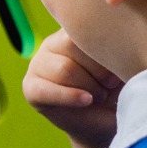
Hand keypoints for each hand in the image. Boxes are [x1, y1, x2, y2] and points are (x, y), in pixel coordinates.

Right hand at [23, 29, 122, 147]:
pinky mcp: (30, 86)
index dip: (104, 51)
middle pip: (71, 44)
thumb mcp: (117, 65)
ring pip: (63, 68)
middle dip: (98, 69)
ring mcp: (39, 64)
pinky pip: (45, 90)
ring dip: (88, 86)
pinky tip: (86, 101)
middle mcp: (54, 43)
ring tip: (98, 96)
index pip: (82, 26)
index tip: (117, 70)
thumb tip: (107, 40)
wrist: (104, 121)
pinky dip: (69, 97)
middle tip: (110, 84)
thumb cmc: (117, 89)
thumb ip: (107, 49)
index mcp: (75, 31)